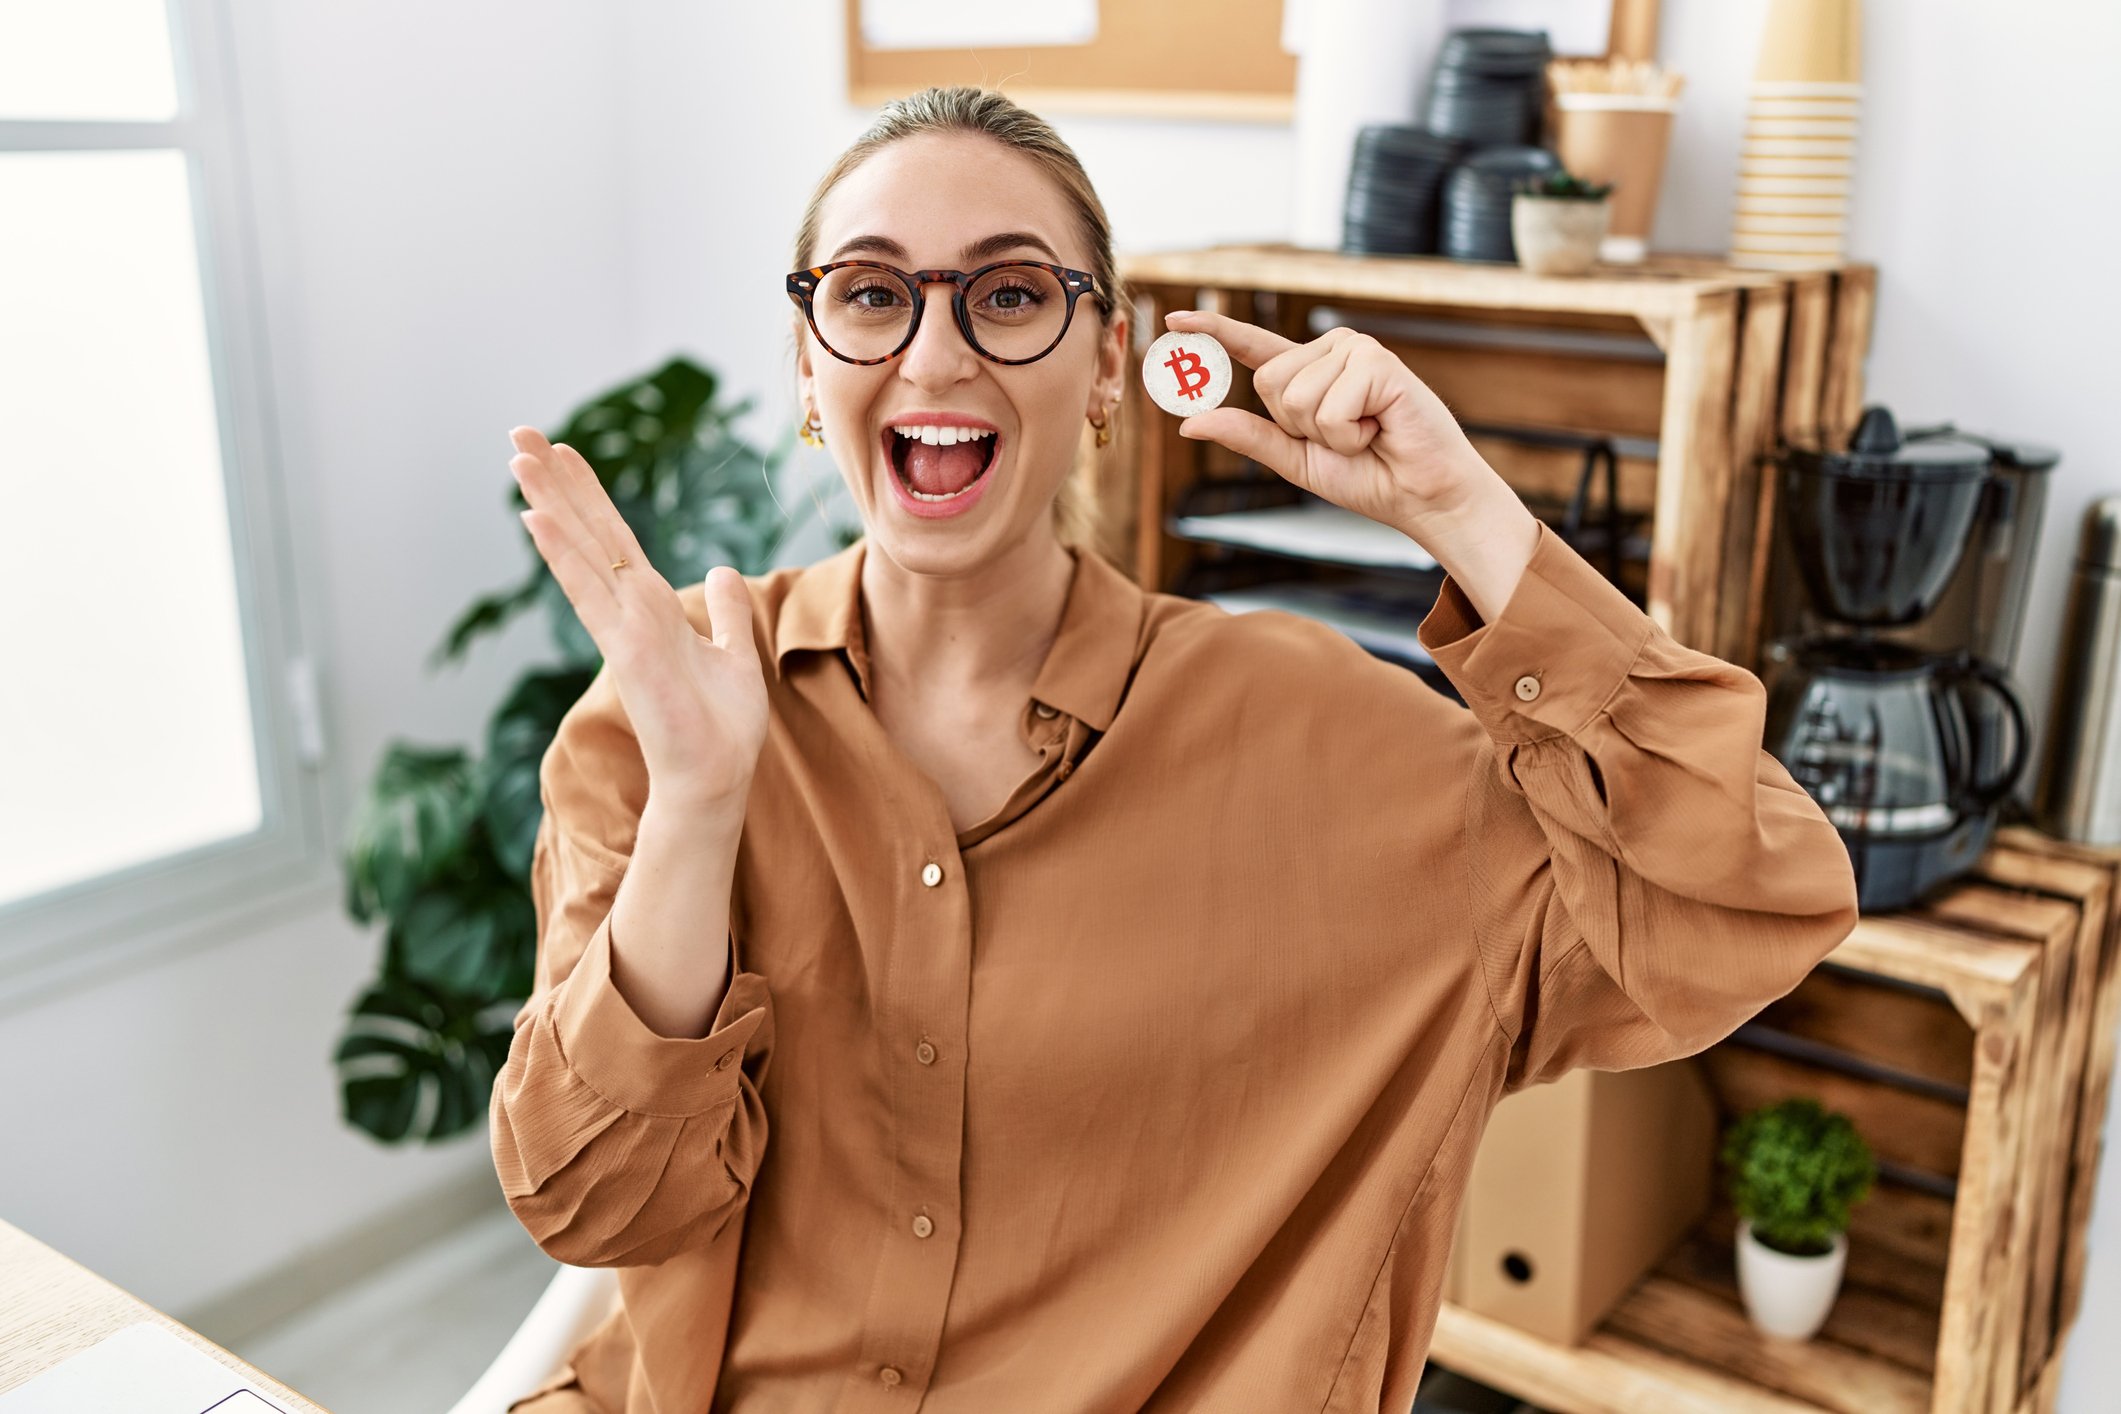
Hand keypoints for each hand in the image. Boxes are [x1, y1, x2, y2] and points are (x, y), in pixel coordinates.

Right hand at [508, 427, 767, 814]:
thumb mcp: (736, 653)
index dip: (590, 494)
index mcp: (654, 607)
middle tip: (519, 431)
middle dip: (556, 482)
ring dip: (549, 502)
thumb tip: (721, 571)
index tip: (564, 450)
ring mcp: (623, 626)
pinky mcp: (625, 647)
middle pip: (588, 532)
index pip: (615, 538)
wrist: (717, 778)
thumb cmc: (723, 728)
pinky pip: (588, 592)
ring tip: (517, 456)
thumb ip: (726, 612)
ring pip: (580, 551)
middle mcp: (631, 610)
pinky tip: (535, 519)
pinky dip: (562, 556)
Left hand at [1164, 310, 1539, 622]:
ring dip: (1329, 434)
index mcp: (1310, 372)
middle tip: (1347, 435)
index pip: (1254, 347)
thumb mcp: (1295, 459)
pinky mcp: (1377, 361)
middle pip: (1269, 384)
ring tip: (1368, 432)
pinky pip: (1329, 407)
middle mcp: (1332, 350)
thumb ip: (1248, 437)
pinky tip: (1382, 427)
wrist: (1422, 495)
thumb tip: (1188, 424)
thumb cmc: (1369, 476)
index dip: (1214, 331)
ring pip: (1296, 397)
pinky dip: (1350, 433)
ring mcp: (1356, 349)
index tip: (1174, 319)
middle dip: (1299, 426)